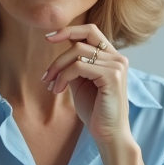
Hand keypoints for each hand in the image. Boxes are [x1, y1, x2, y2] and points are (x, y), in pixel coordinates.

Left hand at [44, 25, 130, 146]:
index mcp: (112, 57)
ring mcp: (117, 66)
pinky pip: (79, 66)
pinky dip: (63, 77)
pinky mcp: (112, 76)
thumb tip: (59, 48)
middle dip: (58, 57)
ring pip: (77, 53)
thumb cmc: (95, 110)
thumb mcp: (81, 82)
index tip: (48, 37)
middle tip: (46, 76)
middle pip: (81, 41)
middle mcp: (117, 58)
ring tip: (51, 86)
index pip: (90, 31)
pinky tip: (58, 90)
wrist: (108, 134)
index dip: (69, 30)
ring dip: (58, 70)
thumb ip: (75, 64)